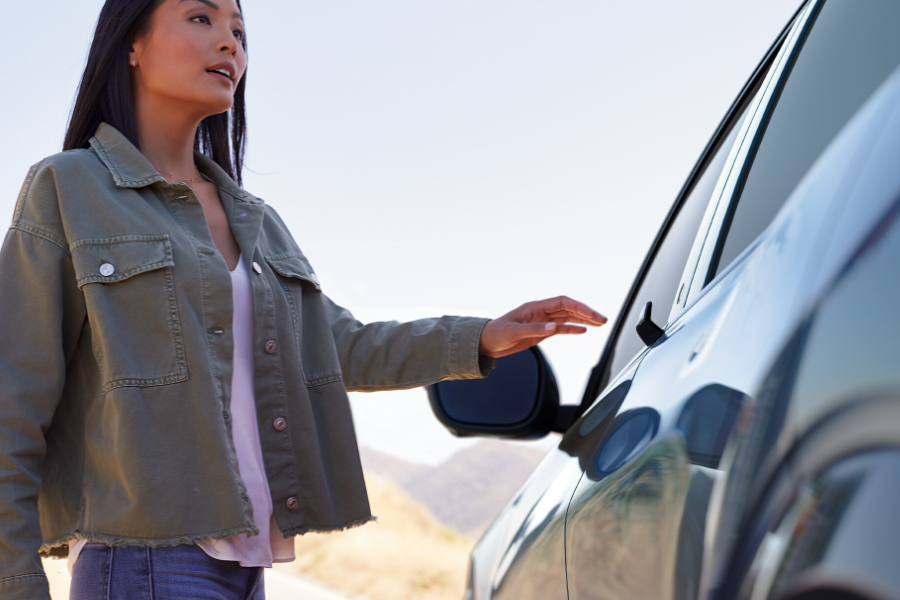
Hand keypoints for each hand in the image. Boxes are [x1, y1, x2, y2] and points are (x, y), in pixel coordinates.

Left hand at [479, 296, 606, 357]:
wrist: (486, 343)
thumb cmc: (496, 334)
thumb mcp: (514, 332)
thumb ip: (535, 329)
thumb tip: (554, 327)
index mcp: (535, 307)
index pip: (562, 303)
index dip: (579, 307)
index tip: (592, 314)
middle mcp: (541, 312)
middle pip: (569, 309)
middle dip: (587, 313)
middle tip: (603, 320)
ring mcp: (542, 321)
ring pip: (567, 317)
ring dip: (583, 320)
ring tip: (600, 324)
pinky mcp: (540, 332)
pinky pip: (561, 328)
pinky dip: (572, 328)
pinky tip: (583, 330)